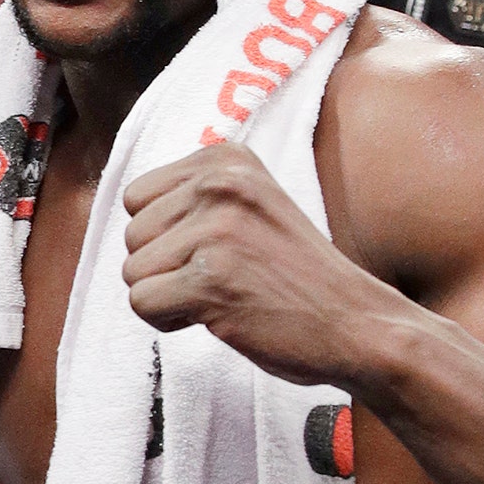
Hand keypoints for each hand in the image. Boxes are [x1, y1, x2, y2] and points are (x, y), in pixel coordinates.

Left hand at [121, 143, 403, 388]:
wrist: (358, 325)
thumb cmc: (296, 274)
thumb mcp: (250, 205)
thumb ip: (195, 195)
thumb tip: (125, 200)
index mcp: (225, 159)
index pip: (137, 197)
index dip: (165, 236)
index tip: (217, 249)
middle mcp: (219, 183)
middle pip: (131, 235)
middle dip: (165, 267)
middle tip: (224, 277)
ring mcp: (217, 229)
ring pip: (132, 271)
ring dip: (169, 295)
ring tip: (224, 294)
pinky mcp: (212, 279)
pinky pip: (142, 303)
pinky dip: (169, 321)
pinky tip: (217, 316)